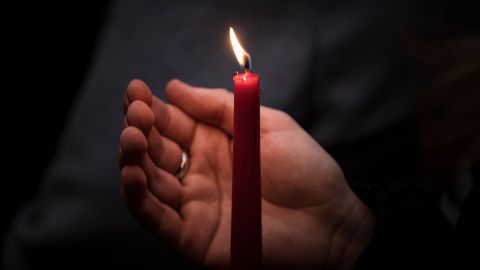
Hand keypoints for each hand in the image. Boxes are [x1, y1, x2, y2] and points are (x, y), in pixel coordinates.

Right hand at [119, 79, 374, 268]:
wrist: (330, 222)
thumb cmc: (305, 170)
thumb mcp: (265, 125)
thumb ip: (221, 107)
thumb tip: (174, 87)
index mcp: (214, 145)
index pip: (171, 124)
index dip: (151, 107)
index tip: (137, 89)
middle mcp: (198, 173)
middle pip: (154, 151)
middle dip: (139, 129)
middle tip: (136, 111)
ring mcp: (194, 205)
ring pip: (149, 182)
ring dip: (133, 159)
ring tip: (132, 137)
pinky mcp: (194, 236)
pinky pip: (157, 219)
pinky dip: (139, 199)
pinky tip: (132, 175)